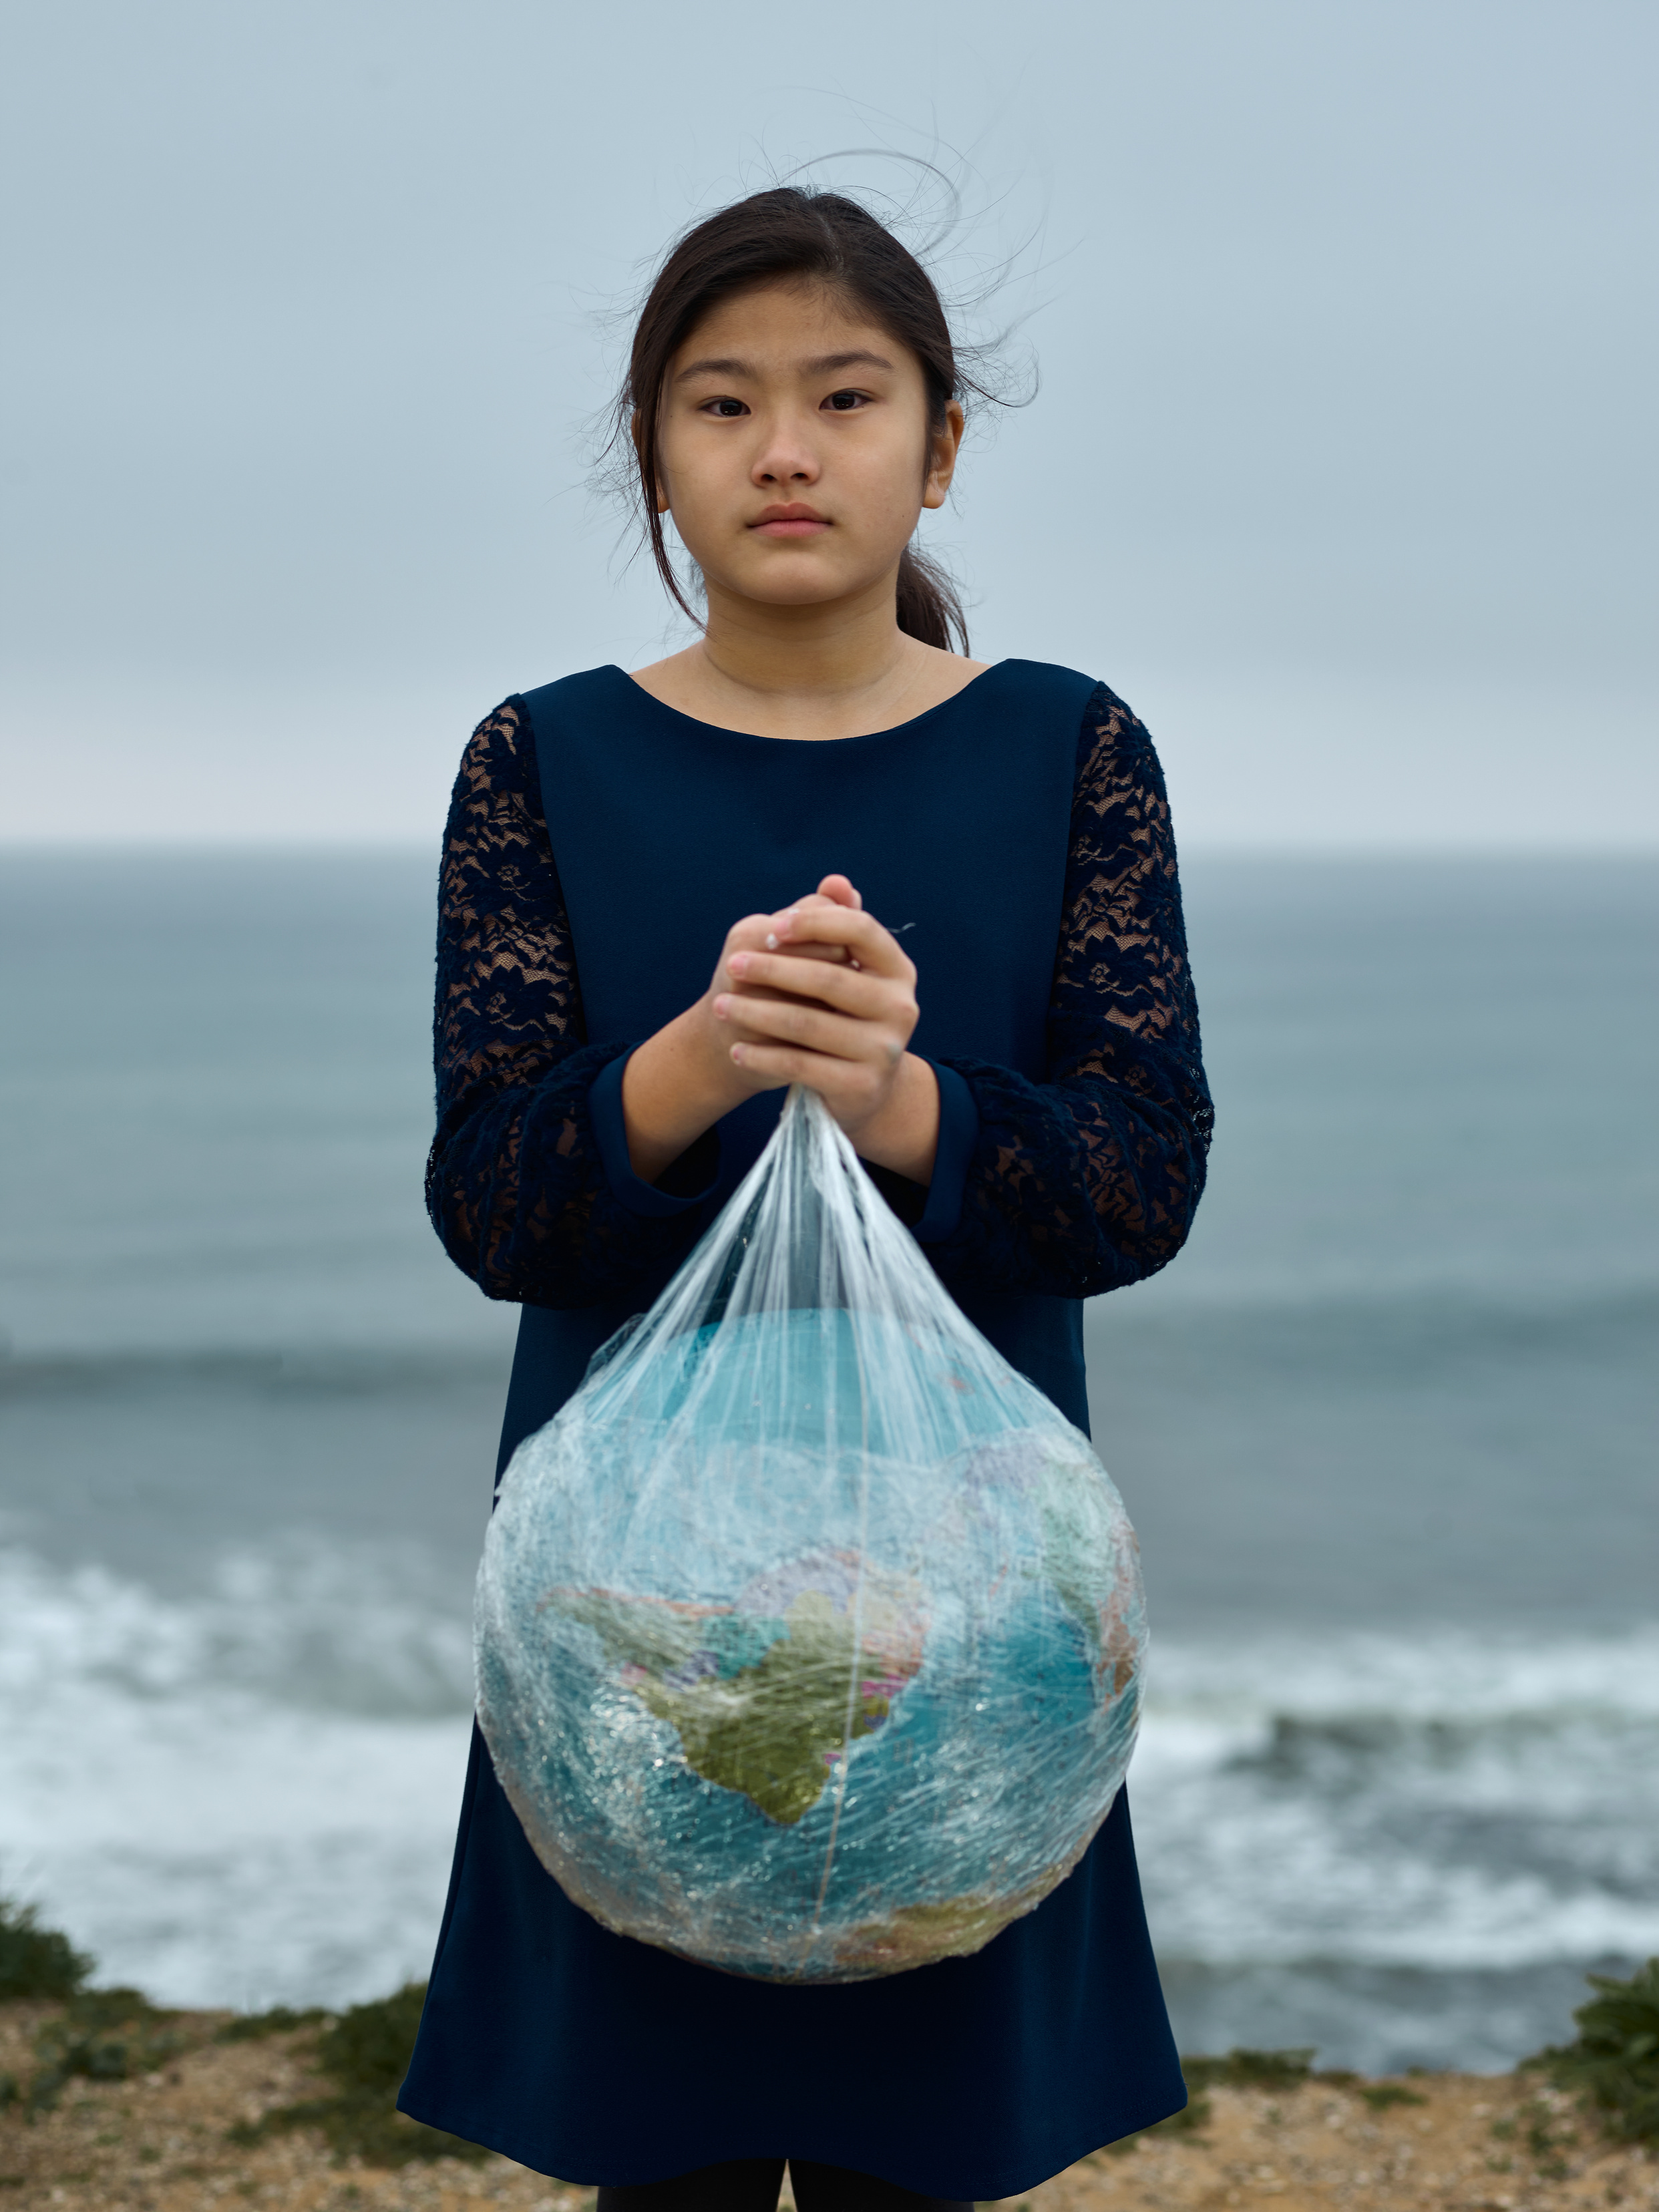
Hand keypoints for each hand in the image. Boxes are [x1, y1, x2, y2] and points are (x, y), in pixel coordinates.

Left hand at [621, 875, 939, 1185]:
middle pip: (828, 978)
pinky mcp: (862, 1086)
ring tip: (720, 1007)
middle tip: (731, 966)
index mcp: (897, 969)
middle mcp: (900, 1008)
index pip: (861, 930)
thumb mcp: (840, 968)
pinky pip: (800, 1066)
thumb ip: (833, 924)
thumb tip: (836, 881)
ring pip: (808, 1024)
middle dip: (772, 970)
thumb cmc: (838, 1014)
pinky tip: (735, 1051)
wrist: (857, 1088)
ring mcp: (884, 1050)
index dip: (816, 922)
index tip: (773, 925)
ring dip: (755, 1014)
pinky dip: (762, 1057)